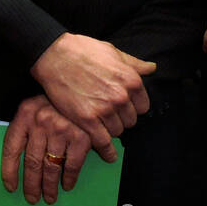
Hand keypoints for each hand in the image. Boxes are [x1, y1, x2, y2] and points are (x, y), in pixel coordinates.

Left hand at [0, 95, 94, 203]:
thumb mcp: (33, 105)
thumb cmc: (54, 99)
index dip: (9, 171)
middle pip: (31, 162)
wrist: (81, 82)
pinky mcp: (81, 136)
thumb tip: (15, 160)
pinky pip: (72, 164)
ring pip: (51, 167)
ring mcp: (61, 130)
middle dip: (31, 184)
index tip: (11, 186)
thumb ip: (24, 128)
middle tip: (32, 197)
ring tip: (49, 197)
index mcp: (25, 114)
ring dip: (49, 186)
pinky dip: (70, 178)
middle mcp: (41, 122)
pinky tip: (67, 184)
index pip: (11, 148)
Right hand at [30, 33, 155, 158]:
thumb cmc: (83, 51)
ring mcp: (104, 109)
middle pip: (130, 121)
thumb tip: (152, 68)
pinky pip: (103, 142)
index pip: (143, 106)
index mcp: (131, 80)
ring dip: (110, 128)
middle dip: (121, 118)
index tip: (123, 106)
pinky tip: (107, 154)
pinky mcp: (87, 119)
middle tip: (107, 112)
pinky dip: (106, 150)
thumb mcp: (112, 51)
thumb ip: (134, 63)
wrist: (54, 55)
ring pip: (117, 131)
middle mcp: (121, 96)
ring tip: (99, 121)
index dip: (132, 107)